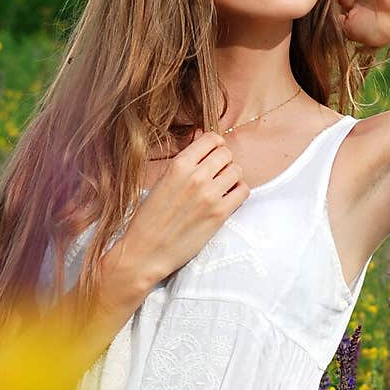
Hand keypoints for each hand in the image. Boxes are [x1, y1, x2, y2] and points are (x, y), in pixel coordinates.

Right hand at [121, 130, 248, 281]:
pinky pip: (243, 191)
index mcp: (179, 165)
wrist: (146, 250)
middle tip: (216, 173)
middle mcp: (196, 176)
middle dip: (223, 161)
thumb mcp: (161, 182)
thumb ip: (184, 166)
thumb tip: (204, 153)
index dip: (215, 146)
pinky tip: (227, 198)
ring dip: (231, 176)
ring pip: (236, 170)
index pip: (211, 139)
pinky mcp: (219, 214)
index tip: (212, 154)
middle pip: (226, 153)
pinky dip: (238, 192)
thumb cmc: (150, 218)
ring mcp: (209, 195)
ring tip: (222, 187)